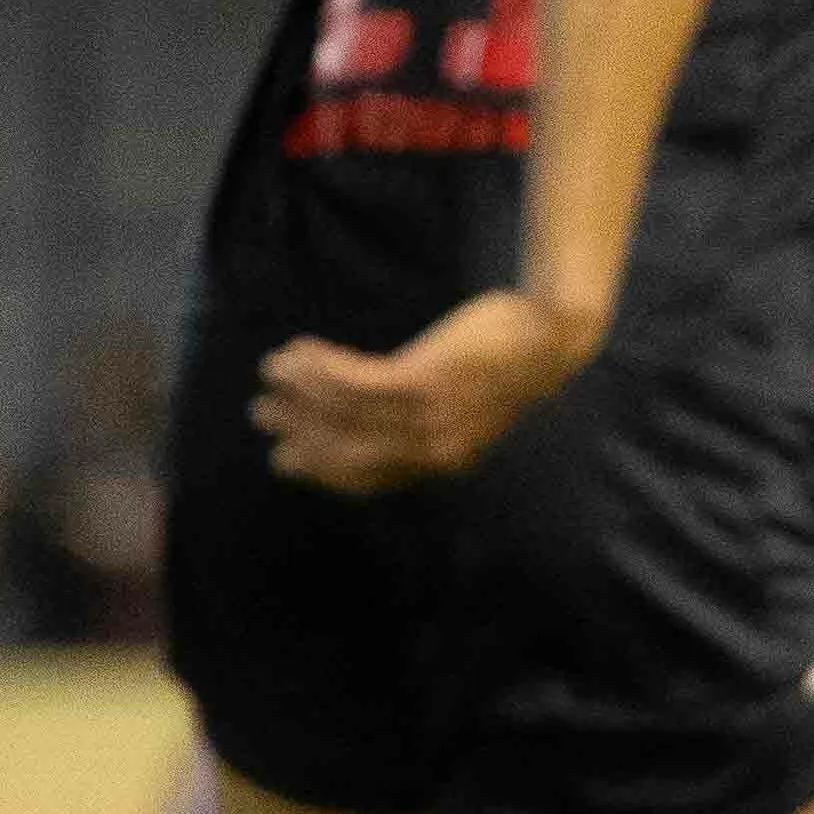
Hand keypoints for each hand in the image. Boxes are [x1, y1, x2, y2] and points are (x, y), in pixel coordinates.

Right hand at [254, 290, 594, 493]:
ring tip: (272, 372)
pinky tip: (300, 351)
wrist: (551, 335)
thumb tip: (368, 426)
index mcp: (443, 460)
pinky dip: (320, 368)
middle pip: (348, 450)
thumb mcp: (464, 405)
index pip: (369, 478)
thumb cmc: (504, 363)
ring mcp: (431, 417)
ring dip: (301, 392)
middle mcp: (434, 448)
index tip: (288, 457)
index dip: (322, 469)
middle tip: (263, 414)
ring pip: (345, 413)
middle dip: (299, 433)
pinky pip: (356, 382)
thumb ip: (422, 424)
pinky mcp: (427, 381)